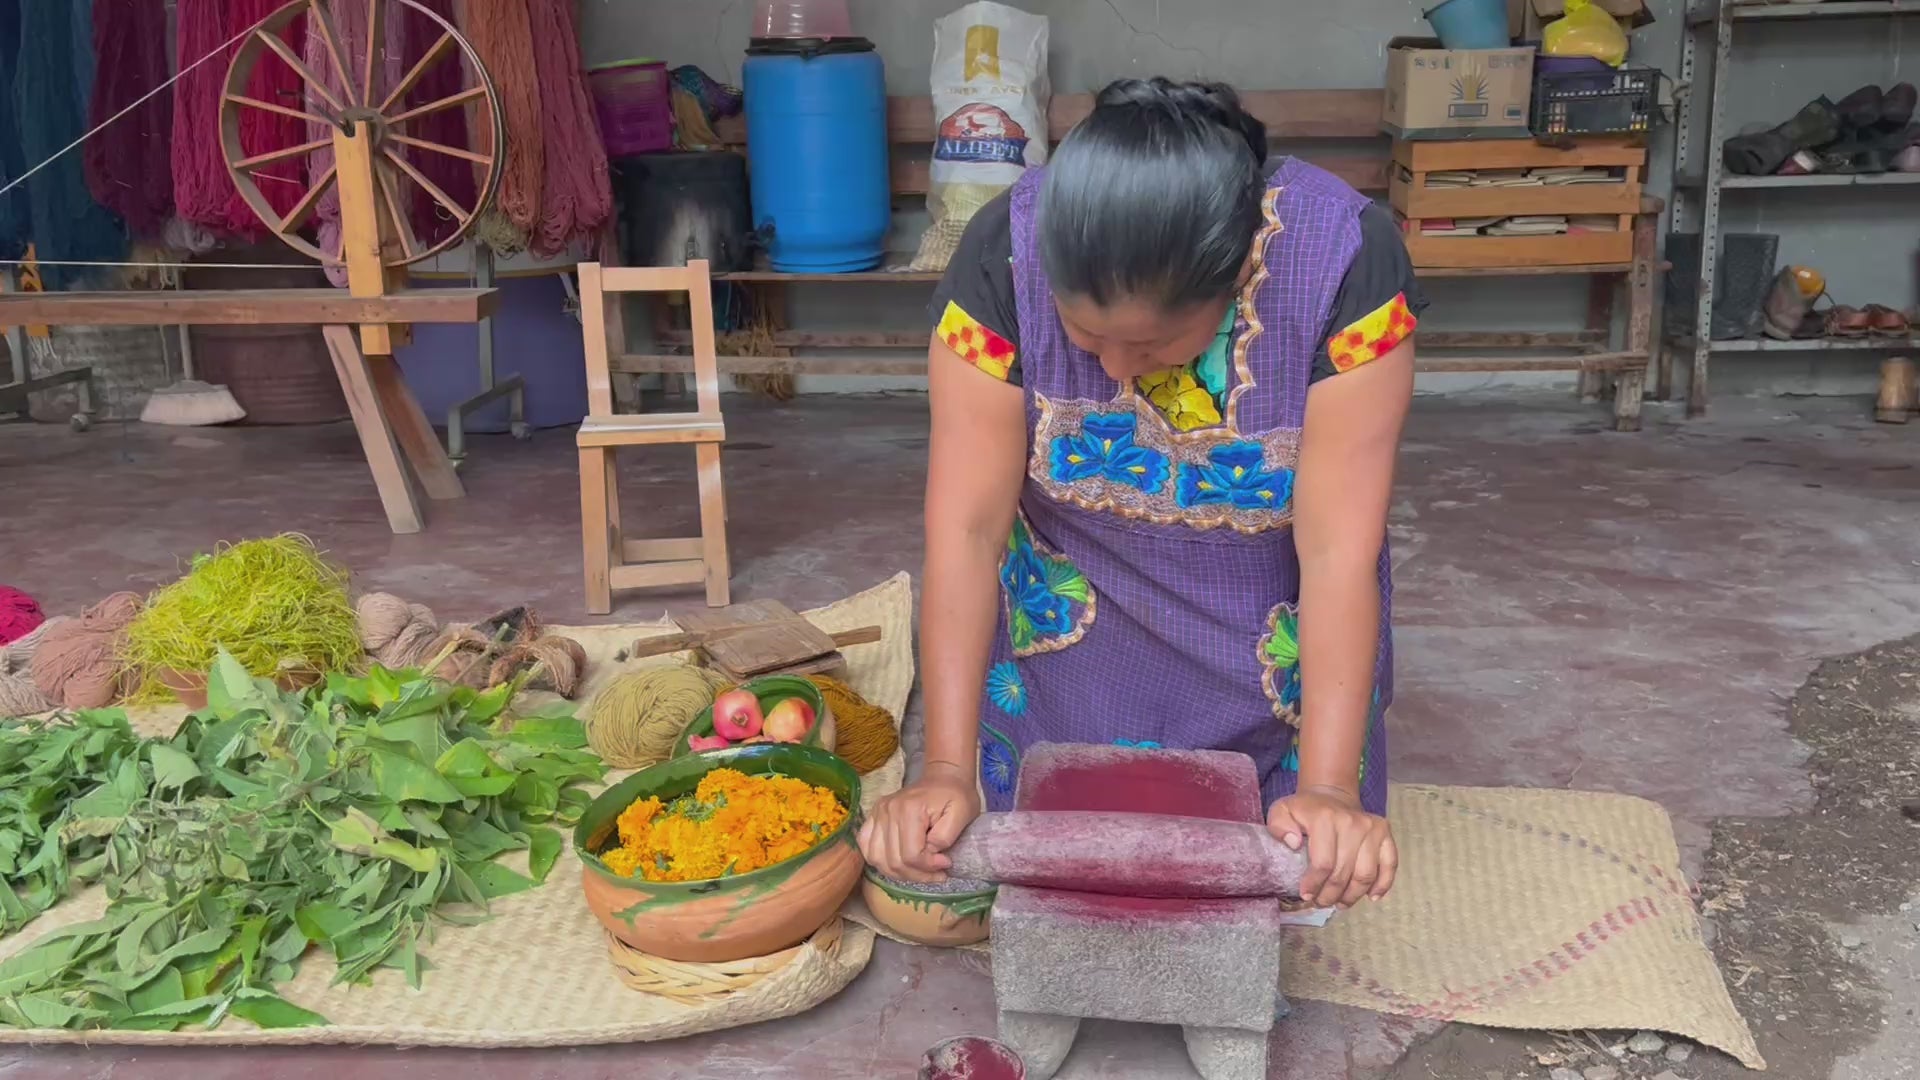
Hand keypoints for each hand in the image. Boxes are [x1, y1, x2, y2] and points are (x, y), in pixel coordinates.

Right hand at [858, 761, 981, 882]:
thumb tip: (931, 854)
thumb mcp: (962, 813)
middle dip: (918, 874)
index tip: (946, 863)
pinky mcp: (873, 818)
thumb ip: (946, 836)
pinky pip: (866, 848)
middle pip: (894, 861)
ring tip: (920, 870)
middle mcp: (887, 811)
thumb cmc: (956, 795)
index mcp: (909, 809)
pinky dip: (880, 862)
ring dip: (900, 873)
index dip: (929, 867)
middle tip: (937, 872)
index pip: (911, 855)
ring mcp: (877, 813)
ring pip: (878, 860)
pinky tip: (899, 863)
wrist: (943, 778)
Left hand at [1267, 785, 1397, 907]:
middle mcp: (1353, 822)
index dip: (1314, 884)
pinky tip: (1372, 897)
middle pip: (1344, 872)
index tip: (1306, 895)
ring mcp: (1373, 828)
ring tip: (1340, 903)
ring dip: (1352, 895)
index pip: (1323, 862)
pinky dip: (1383, 884)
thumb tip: (1293, 843)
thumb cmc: (1306, 810)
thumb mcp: (1282, 811)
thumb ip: (1279, 826)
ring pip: (1366, 874)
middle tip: (1321, 902)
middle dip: (1330, 895)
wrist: (1332, 796)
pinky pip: (1390, 864)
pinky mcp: (1386, 834)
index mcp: (1325, 818)